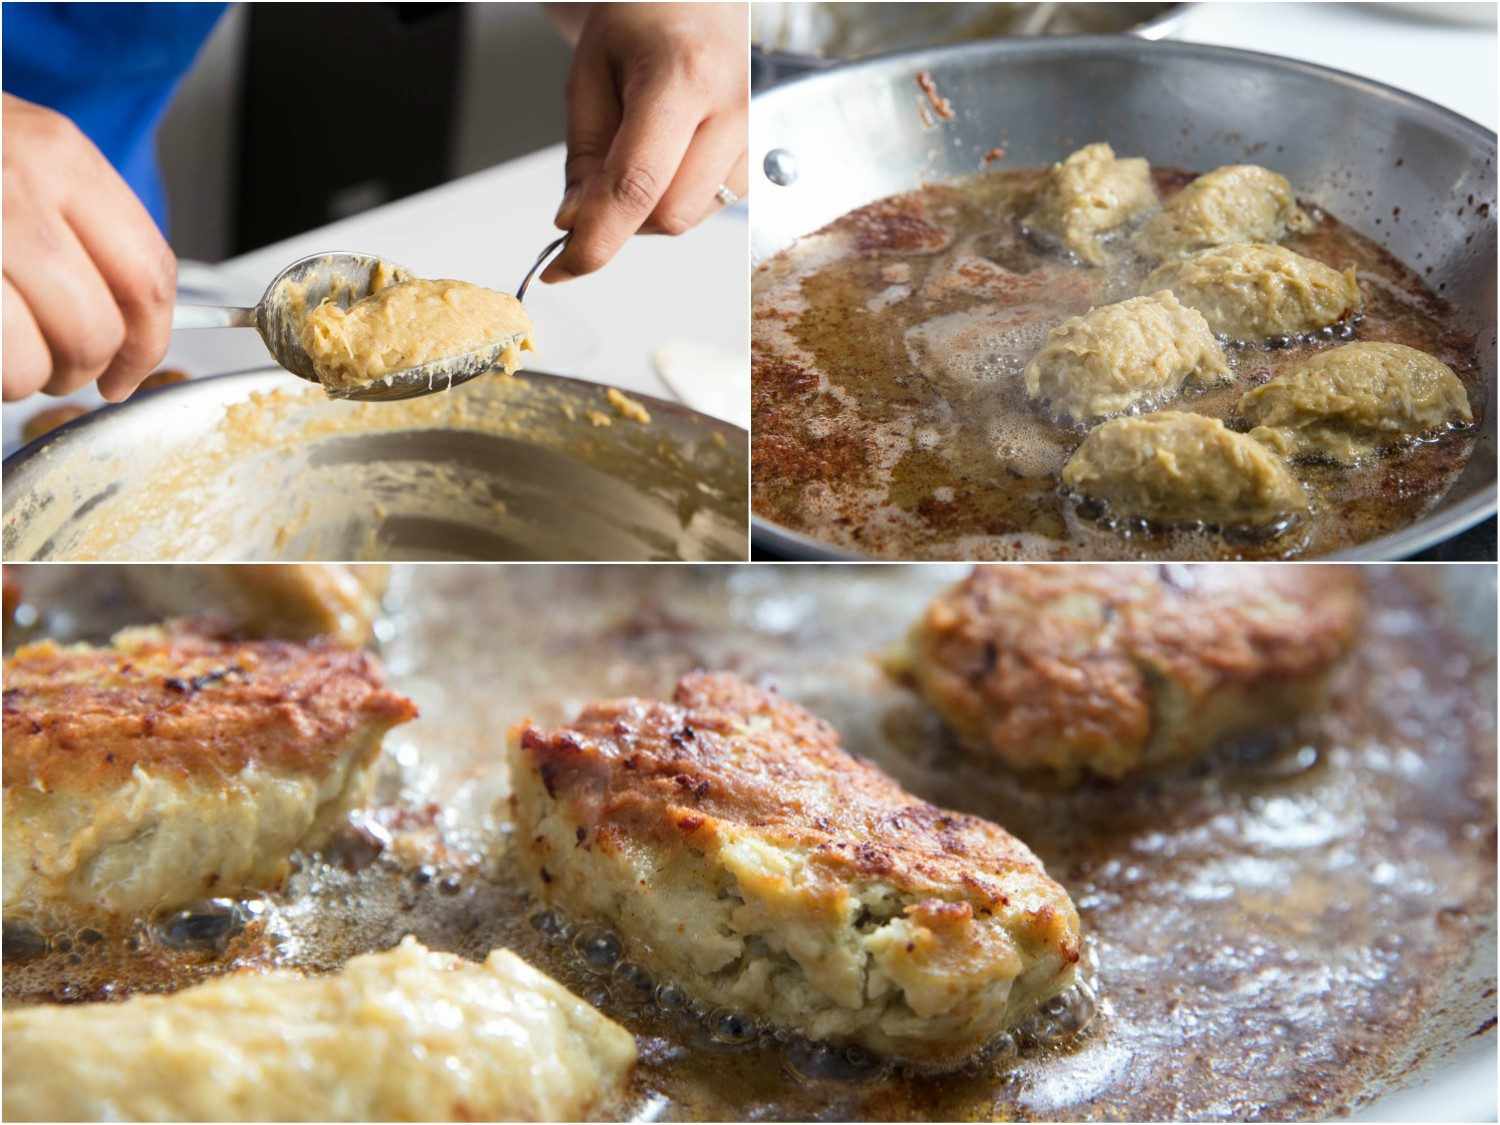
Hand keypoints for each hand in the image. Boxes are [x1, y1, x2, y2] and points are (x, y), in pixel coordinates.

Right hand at [2, 93, 175, 401]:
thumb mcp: (19, 154)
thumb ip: (78, 221)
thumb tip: (134, 317)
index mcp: (57, 155)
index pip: (147, 275)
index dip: (148, 342)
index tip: (130, 369)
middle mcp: (13, 191)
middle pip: (94, 330)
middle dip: (82, 369)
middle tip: (61, 370)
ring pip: (30, 362)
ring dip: (21, 379)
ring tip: (5, 354)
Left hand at [542, 3, 746, 282]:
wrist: (699, 3)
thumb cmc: (644, 25)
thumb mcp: (592, 75)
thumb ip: (585, 155)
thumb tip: (575, 224)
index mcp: (682, 77)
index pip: (637, 185)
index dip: (596, 239)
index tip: (562, 267)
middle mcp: (730, 111)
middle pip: (668, 216)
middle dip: (622, 220)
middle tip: (594, 190)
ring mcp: (753, 137)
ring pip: (688, 219)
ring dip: (648, 211)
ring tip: (637, 155)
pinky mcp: (759, 160)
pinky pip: (708, 209)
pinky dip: (674, 200)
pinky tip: (667, 160)